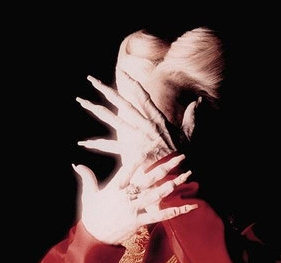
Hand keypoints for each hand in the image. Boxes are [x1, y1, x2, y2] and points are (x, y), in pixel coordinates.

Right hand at [73, 154, 197, 244]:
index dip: (139, 157)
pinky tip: (187, 207)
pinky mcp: (137, 222)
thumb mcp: (88, 195)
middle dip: (164, 167)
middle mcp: (124, 197)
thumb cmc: (91, 215)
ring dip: (172, 185)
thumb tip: (76, 164)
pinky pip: (158, 217)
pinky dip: (174, 212)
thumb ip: (86, 178)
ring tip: (185, 176)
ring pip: (155, 195)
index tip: (150, 146)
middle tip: (179, 157)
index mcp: (114, 188)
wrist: (93, 238)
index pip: (128, 169)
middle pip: (147, 179)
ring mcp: (131, 210)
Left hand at [76, 72, 200, 168]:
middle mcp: (144, 125)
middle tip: (91, 79)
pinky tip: (83, 142)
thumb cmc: (186, 154)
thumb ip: (194, 116)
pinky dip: (97, 145)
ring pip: (113, 119)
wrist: (181, 173)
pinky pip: (111, 147)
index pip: (143, 96)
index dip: (132, 83)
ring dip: (96, 109)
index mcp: (157, 119)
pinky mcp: (131, 152)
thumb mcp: (191, 132)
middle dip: (106, 91)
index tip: (122, 71)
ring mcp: (136, 137)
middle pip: (122, 103)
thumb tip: (198, 101)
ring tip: (82, 101)